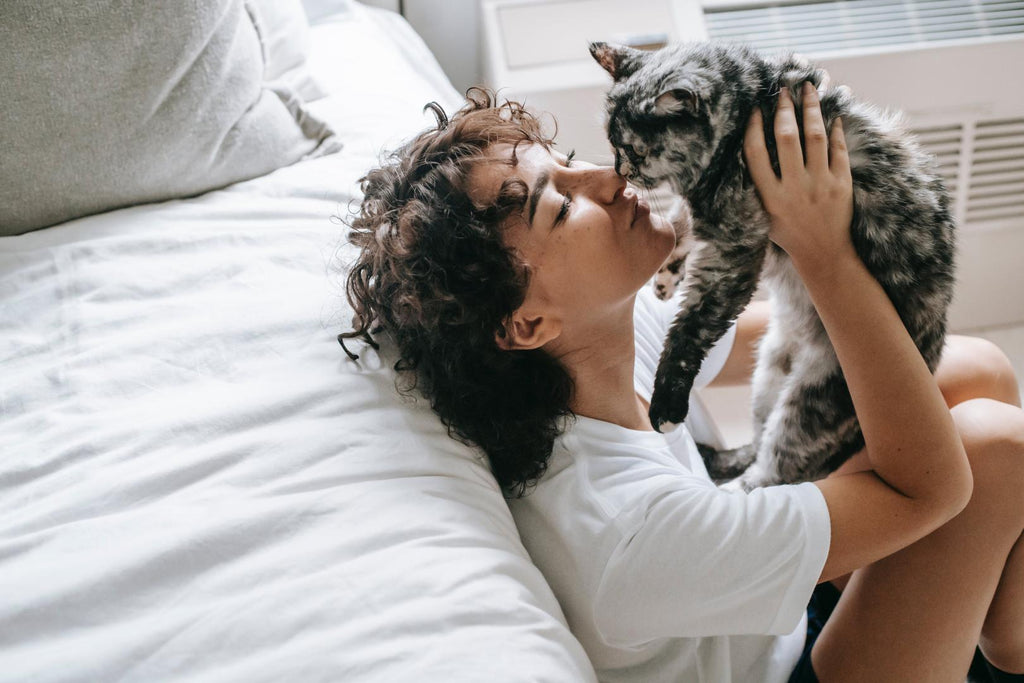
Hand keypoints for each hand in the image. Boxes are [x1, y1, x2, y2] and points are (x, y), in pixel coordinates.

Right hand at [743, 82, 854, 274]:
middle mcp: (794, 188)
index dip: (754, 127)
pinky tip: (833, 116)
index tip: (755, 108)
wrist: (824, 254)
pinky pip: (839, 150)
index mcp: (770, 197)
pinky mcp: (842, 184)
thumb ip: (760, 186)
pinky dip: (836, 130)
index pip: (756, 153)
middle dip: (784, 109)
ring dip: (811, 109)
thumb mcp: (764, 214)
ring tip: (810, 90)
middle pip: (786, 138)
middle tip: (784, 90)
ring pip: (815, 137)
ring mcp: (820, 185)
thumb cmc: (789, 233)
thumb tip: (755, 148)